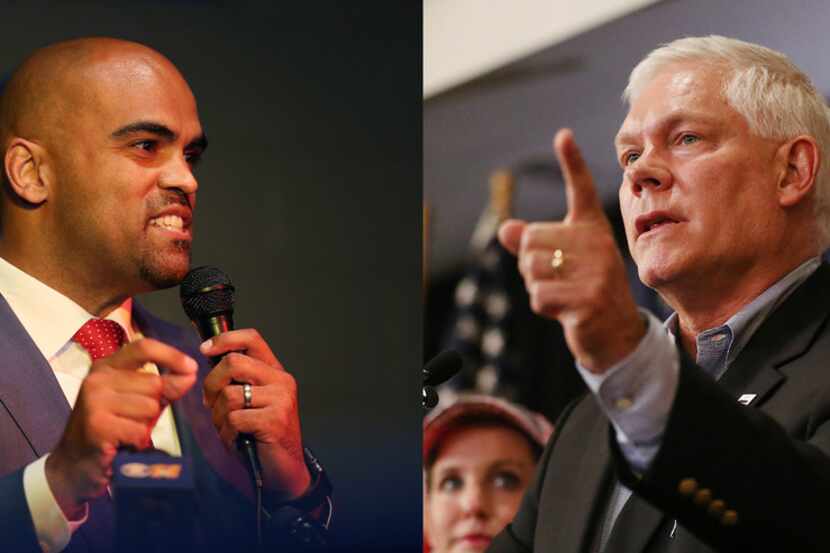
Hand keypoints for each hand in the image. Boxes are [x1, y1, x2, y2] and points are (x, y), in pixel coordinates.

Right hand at [46, 339, 197, 518]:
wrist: (74, 465)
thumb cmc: (113, 429)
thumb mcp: (139, 402)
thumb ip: (164, 387)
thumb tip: (190, 373)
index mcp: (107, 366)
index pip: (143, 347)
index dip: (171, 355)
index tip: (192, 367)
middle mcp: (98, 378)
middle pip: (154, 383)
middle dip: (155, 406)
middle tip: (133, 420)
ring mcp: (94, 400)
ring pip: (150, 407)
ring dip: (145, 426)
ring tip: (124, 432)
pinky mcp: (97, 425)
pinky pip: (140, 430)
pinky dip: (138, 442)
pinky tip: (121, 444)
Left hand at [201, 329, 310, 500]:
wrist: (283, 472)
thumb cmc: (260, 438)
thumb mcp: (249, 402)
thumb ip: (236, 380)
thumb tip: (208, 360)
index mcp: (275, 373)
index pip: (252, 339)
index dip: (224, 339)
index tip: (206, 350)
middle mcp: (281, 381)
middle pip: (233, 363)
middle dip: (211, 384)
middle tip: (211, 403)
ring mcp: (280, 400)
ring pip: (229, 394)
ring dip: (219, 416)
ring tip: (229, 428)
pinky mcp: (274, 420)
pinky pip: (234, 418)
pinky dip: (227, 433)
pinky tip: (237, 440)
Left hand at [498, 129, 645, 372]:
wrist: (616, 335)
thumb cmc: (583, 293)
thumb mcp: (560, 264)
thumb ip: (533, 245)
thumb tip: (505, 228)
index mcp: (592, 230)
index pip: (581, 191)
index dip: (571, 162)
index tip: (563, 135)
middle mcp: (597, 244)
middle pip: (531, 241)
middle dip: (531, 266)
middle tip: (559, 280)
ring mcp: (595, 272)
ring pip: (531, 269)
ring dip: (536, 288)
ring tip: (564, 294)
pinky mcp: (588, 299)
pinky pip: (539, 296)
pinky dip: (543, 308)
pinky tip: (566, 311)